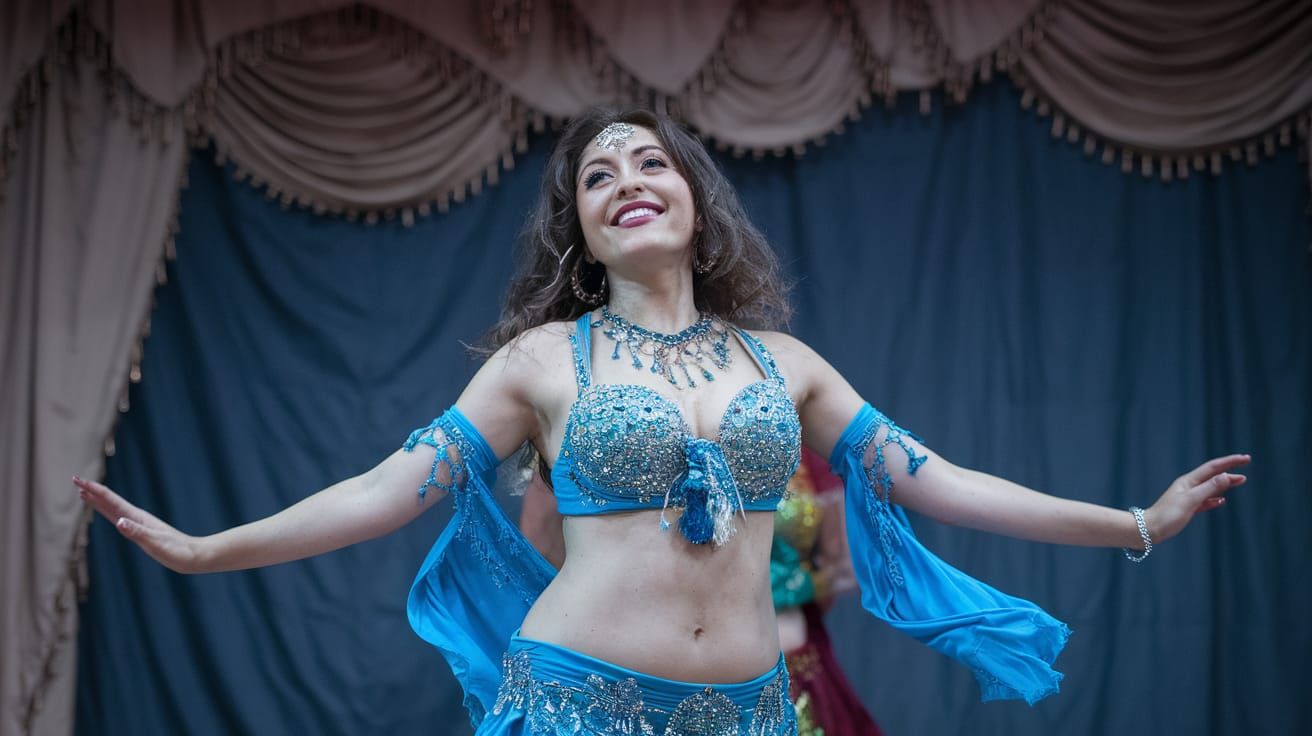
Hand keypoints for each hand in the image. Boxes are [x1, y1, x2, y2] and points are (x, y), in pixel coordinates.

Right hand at [75, 476, 208, 573]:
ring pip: (113, 509)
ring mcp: (139, 524)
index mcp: (137, 517)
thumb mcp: (154, 543)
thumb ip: (137, 532)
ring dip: (98, 500)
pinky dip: (110, 514)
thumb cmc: (176, 551)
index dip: (93, 490)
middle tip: (75, 480)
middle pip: (109, 500)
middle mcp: (136, 517)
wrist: (193, 556)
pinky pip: (120, 519)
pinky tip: (109, 514)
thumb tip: (119, 522)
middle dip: (92, 491)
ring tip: (83, 494)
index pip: (110, 500)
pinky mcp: (142, 532)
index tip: (77, 480)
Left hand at [1145, 454, 1249, 543]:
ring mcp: (1188, 498)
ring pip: (1210, 487)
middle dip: (1230, 469)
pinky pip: (1205, 501)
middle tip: (1246, 464)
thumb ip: (1209, 488)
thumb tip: (1227, 476)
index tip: (1246, 458)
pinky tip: (1221, 500)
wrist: (1149, 530)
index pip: (1213, 467)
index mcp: (1189, 481)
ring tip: (1240, 480)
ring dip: (1225, 483)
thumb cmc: (1167, 515)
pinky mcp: (1187, 509)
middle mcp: (1188, 486)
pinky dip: (1214, 499)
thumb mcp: (1191, 501)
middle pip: (1213, 475)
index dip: (1230, 461)